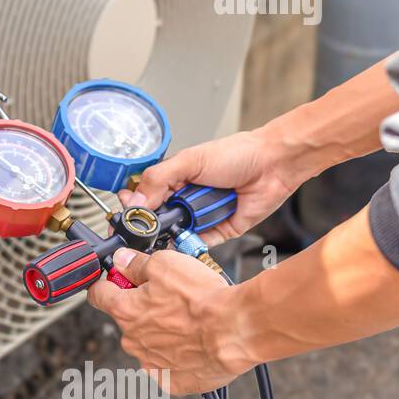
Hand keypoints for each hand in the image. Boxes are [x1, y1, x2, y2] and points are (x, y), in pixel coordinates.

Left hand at [87, 248, 254, 395]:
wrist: (236, 330)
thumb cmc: (203, 299)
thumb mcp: (165, 264)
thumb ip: (137, 263)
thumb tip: (122, 260)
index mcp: (124, 310)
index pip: (98, 295)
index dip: (108, 283)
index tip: (118, 280)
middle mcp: (132, 340)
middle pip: (127, 319)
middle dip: (142, 308)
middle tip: (170, 298)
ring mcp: (151, 363)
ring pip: (148, 343)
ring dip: (161, 332)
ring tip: (189, 321)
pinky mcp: (172, 381)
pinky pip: (167, 367)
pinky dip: (177, 357)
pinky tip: (194, 344)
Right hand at [116, 129, 298, 244]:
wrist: (273, 165)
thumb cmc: (237, 154)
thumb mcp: (190, 160)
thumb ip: (159, 178)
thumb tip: (135, 199)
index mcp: (174, 179)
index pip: (144, 196)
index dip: (134, 205)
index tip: (125, 212)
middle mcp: (185, 199)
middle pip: (157, 219)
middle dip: (150, 223)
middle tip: (144, 225)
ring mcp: (201, 216)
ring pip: (175, 233)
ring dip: (172, 233)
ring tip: (170, 227)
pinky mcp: (218, 231)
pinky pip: (198, 244)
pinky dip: (191, 244)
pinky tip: (185, 240)